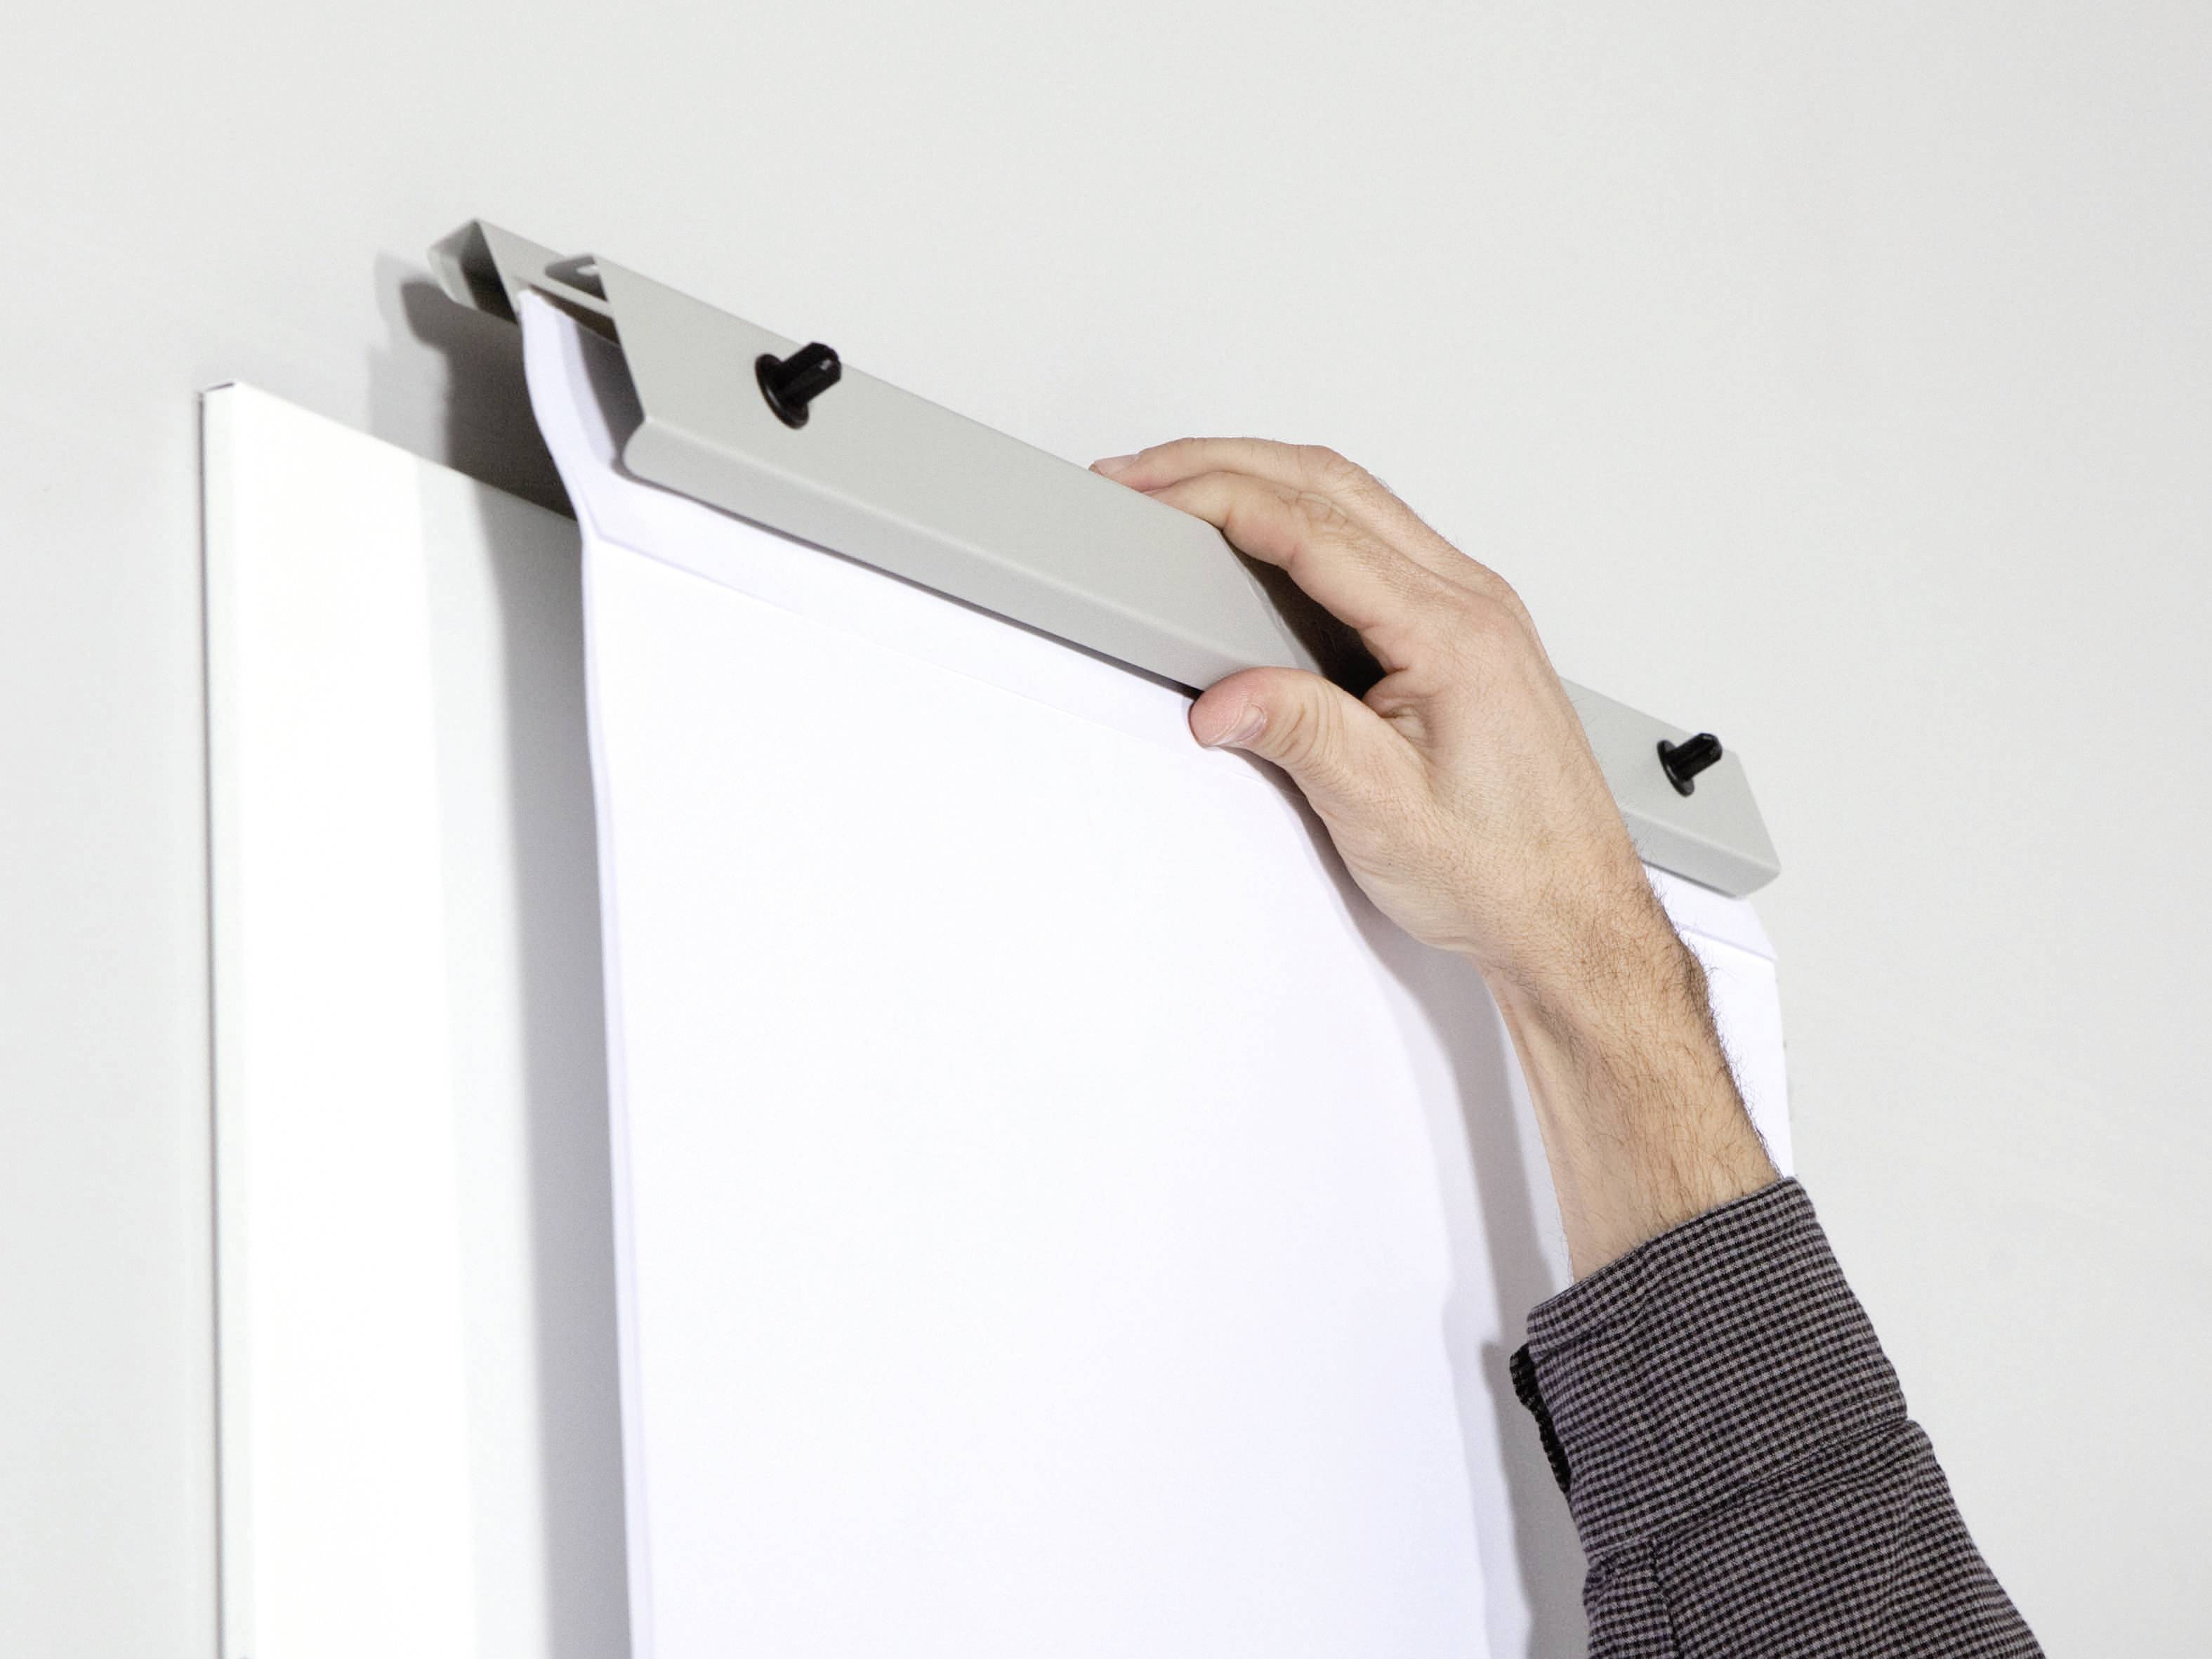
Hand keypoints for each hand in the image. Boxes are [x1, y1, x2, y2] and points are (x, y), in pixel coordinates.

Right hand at [1093, 438, 1669, 1003]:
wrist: (1573, 915)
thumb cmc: (1506, 871)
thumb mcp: (1384, 812)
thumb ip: (1302, 736)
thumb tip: (1221, 698)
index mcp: (1454, 634)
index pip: (1315, 528)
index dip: (1218, 498)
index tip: (1150, 495)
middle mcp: (1473, 603)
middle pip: (1330, 483)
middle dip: (1223, 464)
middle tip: (1141, 475)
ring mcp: (1474, 610)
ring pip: (1355, 499)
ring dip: (1263, 479)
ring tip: (1181, 490)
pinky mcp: (1466, 629)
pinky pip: (1377, 538)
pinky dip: (1304, 516)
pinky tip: (1262, 535)